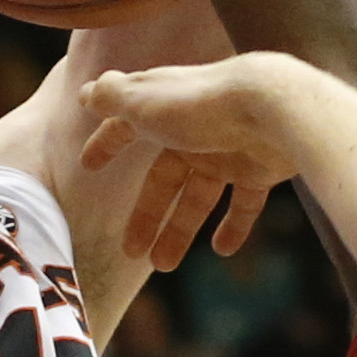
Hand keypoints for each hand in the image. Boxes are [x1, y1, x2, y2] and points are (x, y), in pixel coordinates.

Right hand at [80, 55, 307, 265]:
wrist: (271, 107)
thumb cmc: (199, 102)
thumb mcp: (143, 101)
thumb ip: (111, 99)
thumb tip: (85, 92)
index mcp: (163, 110)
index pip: (128, 127)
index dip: (108, 143)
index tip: (90, 164)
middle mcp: (194, 130)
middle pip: (164, 179)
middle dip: (146, 215)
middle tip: (131, 251)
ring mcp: (227, 150)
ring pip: (199, 198)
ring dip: (180, 231)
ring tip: (163, 264)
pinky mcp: (259, 168)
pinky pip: (243, 204)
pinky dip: (234, 227)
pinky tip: (222, 250)